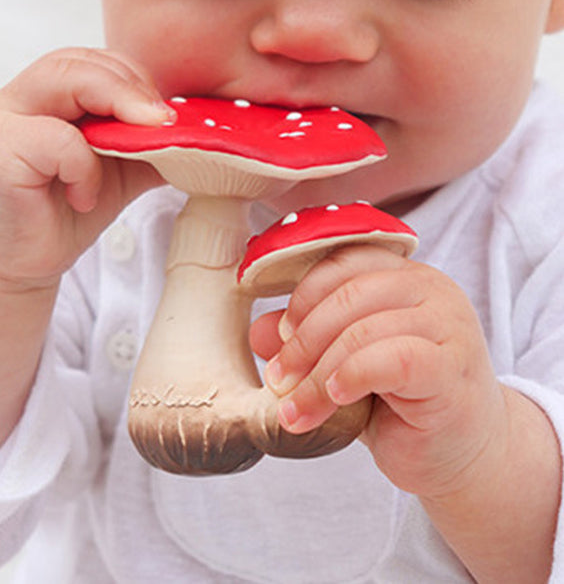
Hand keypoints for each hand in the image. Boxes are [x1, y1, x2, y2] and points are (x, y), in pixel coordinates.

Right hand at [0, 47, 171, 288]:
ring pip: (67, 79)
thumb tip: (199, 139)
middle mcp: (25, 97)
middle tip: (166, 123)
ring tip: (141, 145)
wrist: (10, 266)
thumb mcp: (115, 175)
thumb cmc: (59, 215)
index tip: (170, 118)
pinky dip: (84, 168)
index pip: (99, 62)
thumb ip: (146, 149)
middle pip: (83, 61)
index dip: (139, 82)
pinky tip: (83, 197)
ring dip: (116, 108)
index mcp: (52, 95)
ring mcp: (5, 118)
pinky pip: (57, 140)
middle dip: (133, 89)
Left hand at [250, 244, 506, 498]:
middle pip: (349, 294)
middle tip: (278, 381)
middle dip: (302, 341)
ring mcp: (449, 326)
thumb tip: (257, 331)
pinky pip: (393, 359)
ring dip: (316, 374)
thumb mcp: (341, 366)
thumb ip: (304, 343)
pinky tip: (338, 399)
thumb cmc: (400, 404)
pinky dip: (352, 376)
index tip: (280, 336)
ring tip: (297, 410)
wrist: (461, 455)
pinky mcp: (453, 368)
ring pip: (363, 330)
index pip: (344, 261)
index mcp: (403, 276)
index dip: (304, 296)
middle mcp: (431, 289)